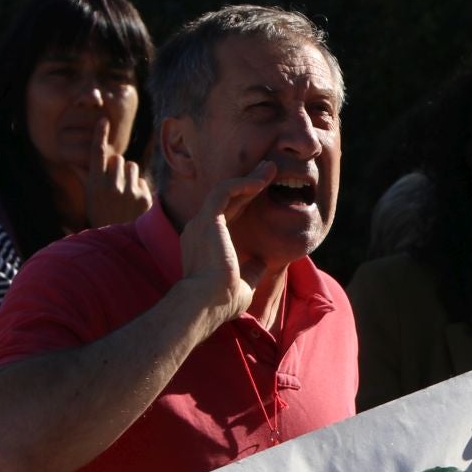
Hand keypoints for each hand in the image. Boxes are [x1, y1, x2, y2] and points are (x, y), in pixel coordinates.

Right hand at [77, 118, 152, 226]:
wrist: (117, 238)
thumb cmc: (100, 214)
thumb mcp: (89, 197)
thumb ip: (85, 176)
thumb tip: (74, 159)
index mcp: (95, 184)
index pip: (97, 153)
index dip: (100, 135)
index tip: (103, 120)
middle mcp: (111, 186)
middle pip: (118, 158)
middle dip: (116, 167)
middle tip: (113, 184)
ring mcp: (129, 192)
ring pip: (132, 166)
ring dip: (128, 175)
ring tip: (123, 192)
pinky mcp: (145, 198)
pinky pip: (142, 180)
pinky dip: (138, 187)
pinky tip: (132, 201)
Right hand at [177, 161, 275, 324]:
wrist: (206, 303)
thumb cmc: (221, 301)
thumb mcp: (243, 284)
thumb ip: (251, 271)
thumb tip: (263, 263)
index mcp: (206, 243)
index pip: (228, 213)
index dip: (246, 200)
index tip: (265, 190)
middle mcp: (200, 229)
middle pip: (227, 197)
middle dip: (250, 181)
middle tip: (270, 169)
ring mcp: (201, 223)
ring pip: (225, 189)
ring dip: (249, 177)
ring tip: (271, 168)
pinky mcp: (207, 220)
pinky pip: (224, 191)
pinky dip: (242, 183)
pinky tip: (260, 181)